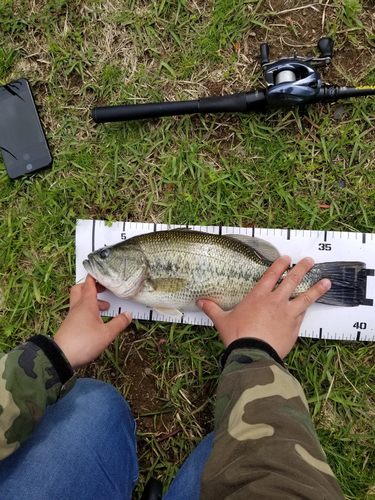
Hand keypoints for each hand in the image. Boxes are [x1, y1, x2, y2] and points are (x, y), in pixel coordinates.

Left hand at [54, 275, 131, 368]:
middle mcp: (77, 307)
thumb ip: (118, 323)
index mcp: (86, 304)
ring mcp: (72, 316)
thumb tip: (128, 315)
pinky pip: (78, 311)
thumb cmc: (83, 343)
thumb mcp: (106, 334)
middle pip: (80, 289)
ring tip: (104, 308)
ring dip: (91, 300)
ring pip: (79, 301)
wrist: (61, 357)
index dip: (95, 276)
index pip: (89, 284)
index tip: (103, 273)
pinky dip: (87, 311)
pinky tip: (96, 321)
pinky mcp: (69, 325)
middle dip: (91, 286)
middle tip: (102, 289)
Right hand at [197, 256, 330, 358]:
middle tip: (310, 260)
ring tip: (326, 281)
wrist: (253, 354)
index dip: (280, 265)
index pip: (271, 275)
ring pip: (305, 296)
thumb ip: (212, 308)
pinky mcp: (294, 327)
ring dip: (316, 288)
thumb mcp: (222, 320)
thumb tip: (199, 301)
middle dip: (302, 268)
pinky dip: (308, 308)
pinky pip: (303, 314)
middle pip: (292, 280)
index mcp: (258, 296)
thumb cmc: (237, 335)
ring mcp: (287, 313)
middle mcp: (275, 301)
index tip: (287, 258)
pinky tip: (312, 305)